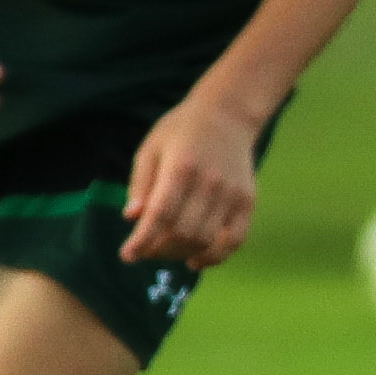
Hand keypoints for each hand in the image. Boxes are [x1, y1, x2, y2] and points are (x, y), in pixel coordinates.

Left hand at [122, 87, 263, 266]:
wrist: (228, 114)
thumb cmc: (182, 130)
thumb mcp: (151, 148)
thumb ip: (141, 183)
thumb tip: (131, 217)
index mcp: (181, 168)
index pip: (160, 215)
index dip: (143, 240)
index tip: (128, 255)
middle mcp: (210, 183)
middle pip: (183, 233)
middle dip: (159, 250)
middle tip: (146, 250)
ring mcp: (232, 193)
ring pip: (206, 240)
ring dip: (181, 254)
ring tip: (167, 251)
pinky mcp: (247, 201)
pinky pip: (235, 239)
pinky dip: (215, 257)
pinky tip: (196, 260)